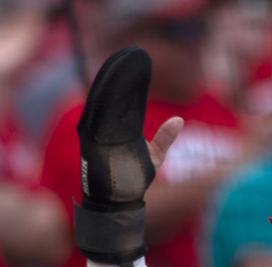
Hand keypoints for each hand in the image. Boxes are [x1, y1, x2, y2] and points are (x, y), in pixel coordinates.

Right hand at [74, 46, 181, 266]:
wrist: (120, 205)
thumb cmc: (133, 182)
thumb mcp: (153, 158)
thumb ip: (164, 139)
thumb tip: (180, 120)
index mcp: (116, 129)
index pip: (123, 100)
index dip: (130, 82)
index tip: (139, 63)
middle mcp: (103, 129)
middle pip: (111, 96)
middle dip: (119, 76)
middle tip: (132, 57)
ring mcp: (96, 135)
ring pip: (102, 103)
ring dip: (110, 84)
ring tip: (120, 65)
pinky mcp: (91, 142)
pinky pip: (95, 118)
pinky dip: (102, 103)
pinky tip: (108, 88)